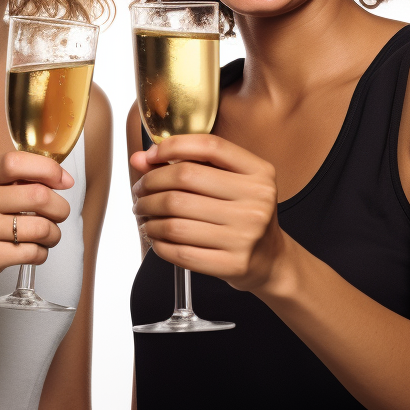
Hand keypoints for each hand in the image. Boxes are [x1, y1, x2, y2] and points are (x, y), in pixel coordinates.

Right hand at [0, 151, 72, 306]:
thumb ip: (13, 185)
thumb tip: (58, 177)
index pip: (15, 162)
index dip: (47, 169)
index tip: (63, 180)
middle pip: (37, 195)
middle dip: (60, 207)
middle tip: (59, 214)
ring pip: (39, 227)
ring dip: (54, 234)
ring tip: (48, 237)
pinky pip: (31, 252)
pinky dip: (42, 253)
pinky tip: (35, 252)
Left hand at [130, 134, 283, 291]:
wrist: (269, 258)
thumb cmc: (242, 213)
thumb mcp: (229, 181)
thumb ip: (188, 163)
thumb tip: (139, 158)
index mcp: (258, 172)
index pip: (210, 146)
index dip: (173, 145)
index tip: (150, 155)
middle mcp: (256, 200)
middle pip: (184, 179)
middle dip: (150, 184)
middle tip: (140, 191)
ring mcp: (246, 234)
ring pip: (175, 219)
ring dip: (149, 216)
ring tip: (144, 215)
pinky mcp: (233, 264)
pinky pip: (180, 251)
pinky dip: (158, 243)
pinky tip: (156, 237)